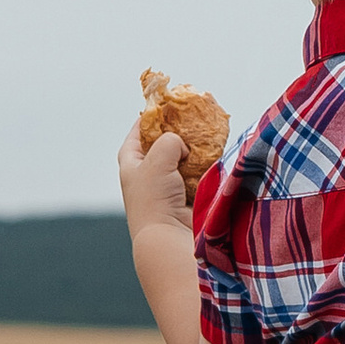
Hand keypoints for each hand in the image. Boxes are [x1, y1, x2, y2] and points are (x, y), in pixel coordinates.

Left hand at [119, 114, 196, 244]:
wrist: (169, 238)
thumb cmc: (155, 199)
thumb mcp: (157, 158)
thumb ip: (169, 140)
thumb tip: (183, 145)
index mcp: (131, 164)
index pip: (137, 133)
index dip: (149, 118)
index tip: (164, 105)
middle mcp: (147, 175)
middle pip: (162, 145)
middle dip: (177, 132)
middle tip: (192, 117)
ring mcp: (168, 187)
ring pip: (183, 159)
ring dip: (194, 149)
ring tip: (206, 133)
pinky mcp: (187, 197)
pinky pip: (197, 174)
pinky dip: (204, 165)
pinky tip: (214, 155)